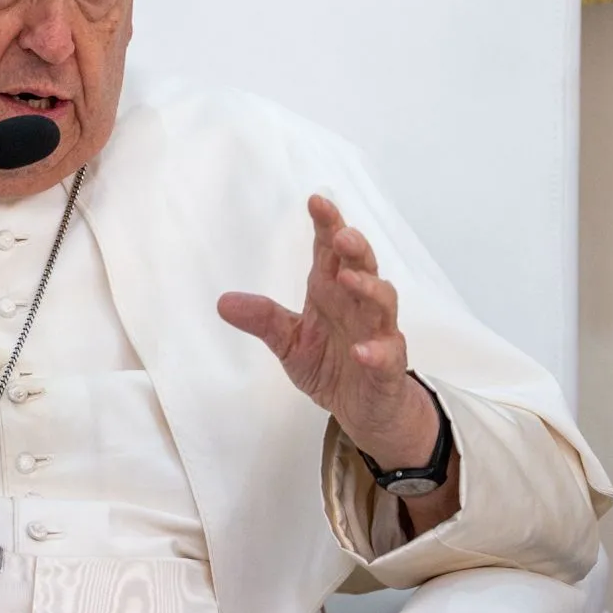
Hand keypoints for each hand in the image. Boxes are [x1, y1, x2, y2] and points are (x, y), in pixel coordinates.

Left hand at [217, 195, 434, 468]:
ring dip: (369, 289)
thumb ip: (264, 320)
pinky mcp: (389, 368)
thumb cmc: (333, 366)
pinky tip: (362, 350)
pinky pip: (388, 357)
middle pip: (362, 267)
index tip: (316, 201)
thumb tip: (223, 302)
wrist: (365, 411)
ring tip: (350, 280)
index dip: (327, 225)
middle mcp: (358, 306)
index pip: (331, 252)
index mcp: (332, 293)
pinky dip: (377, 351)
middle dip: (354, 249)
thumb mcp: (289, 342)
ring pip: (382, 303)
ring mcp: (379, 335)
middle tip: (341, 234)